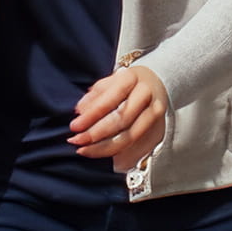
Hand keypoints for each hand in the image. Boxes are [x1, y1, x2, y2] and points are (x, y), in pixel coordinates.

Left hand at [66, 57, 170, 176]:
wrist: (155, 83)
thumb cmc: (126, 83)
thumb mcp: (109, 81)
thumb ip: (94, 95)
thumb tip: (80, 111)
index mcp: (132, 78)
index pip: (110, 99)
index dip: (91, 115)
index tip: (74, 126)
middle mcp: (146, 94)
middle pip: (121, 119)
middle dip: (96, 133)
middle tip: (76, 141)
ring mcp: (154, 112)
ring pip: (129, 136)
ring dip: (103, 147)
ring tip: (84, 150)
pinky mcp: (157, 127)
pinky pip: (134, 144)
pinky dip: (115, 151)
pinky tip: (99, 152)